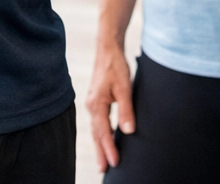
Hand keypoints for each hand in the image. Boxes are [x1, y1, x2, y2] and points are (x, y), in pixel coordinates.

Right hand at [86, 42, 135, 171]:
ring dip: (100, 145)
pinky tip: (105, 139)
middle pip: (96, 134)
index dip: (109, 148)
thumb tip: (128, 131)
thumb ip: (126, 110)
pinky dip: (101, 133)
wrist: (108, 48)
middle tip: (104, 170)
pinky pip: (98, 121)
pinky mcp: (96, 100)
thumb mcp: (124, 87)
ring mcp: (92, 103)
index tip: (115, 163)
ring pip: (96, 129)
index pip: (103, 132)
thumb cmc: (116, 65)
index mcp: (96, 103)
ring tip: (104, 160)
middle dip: (101, 152)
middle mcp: (91, 105)